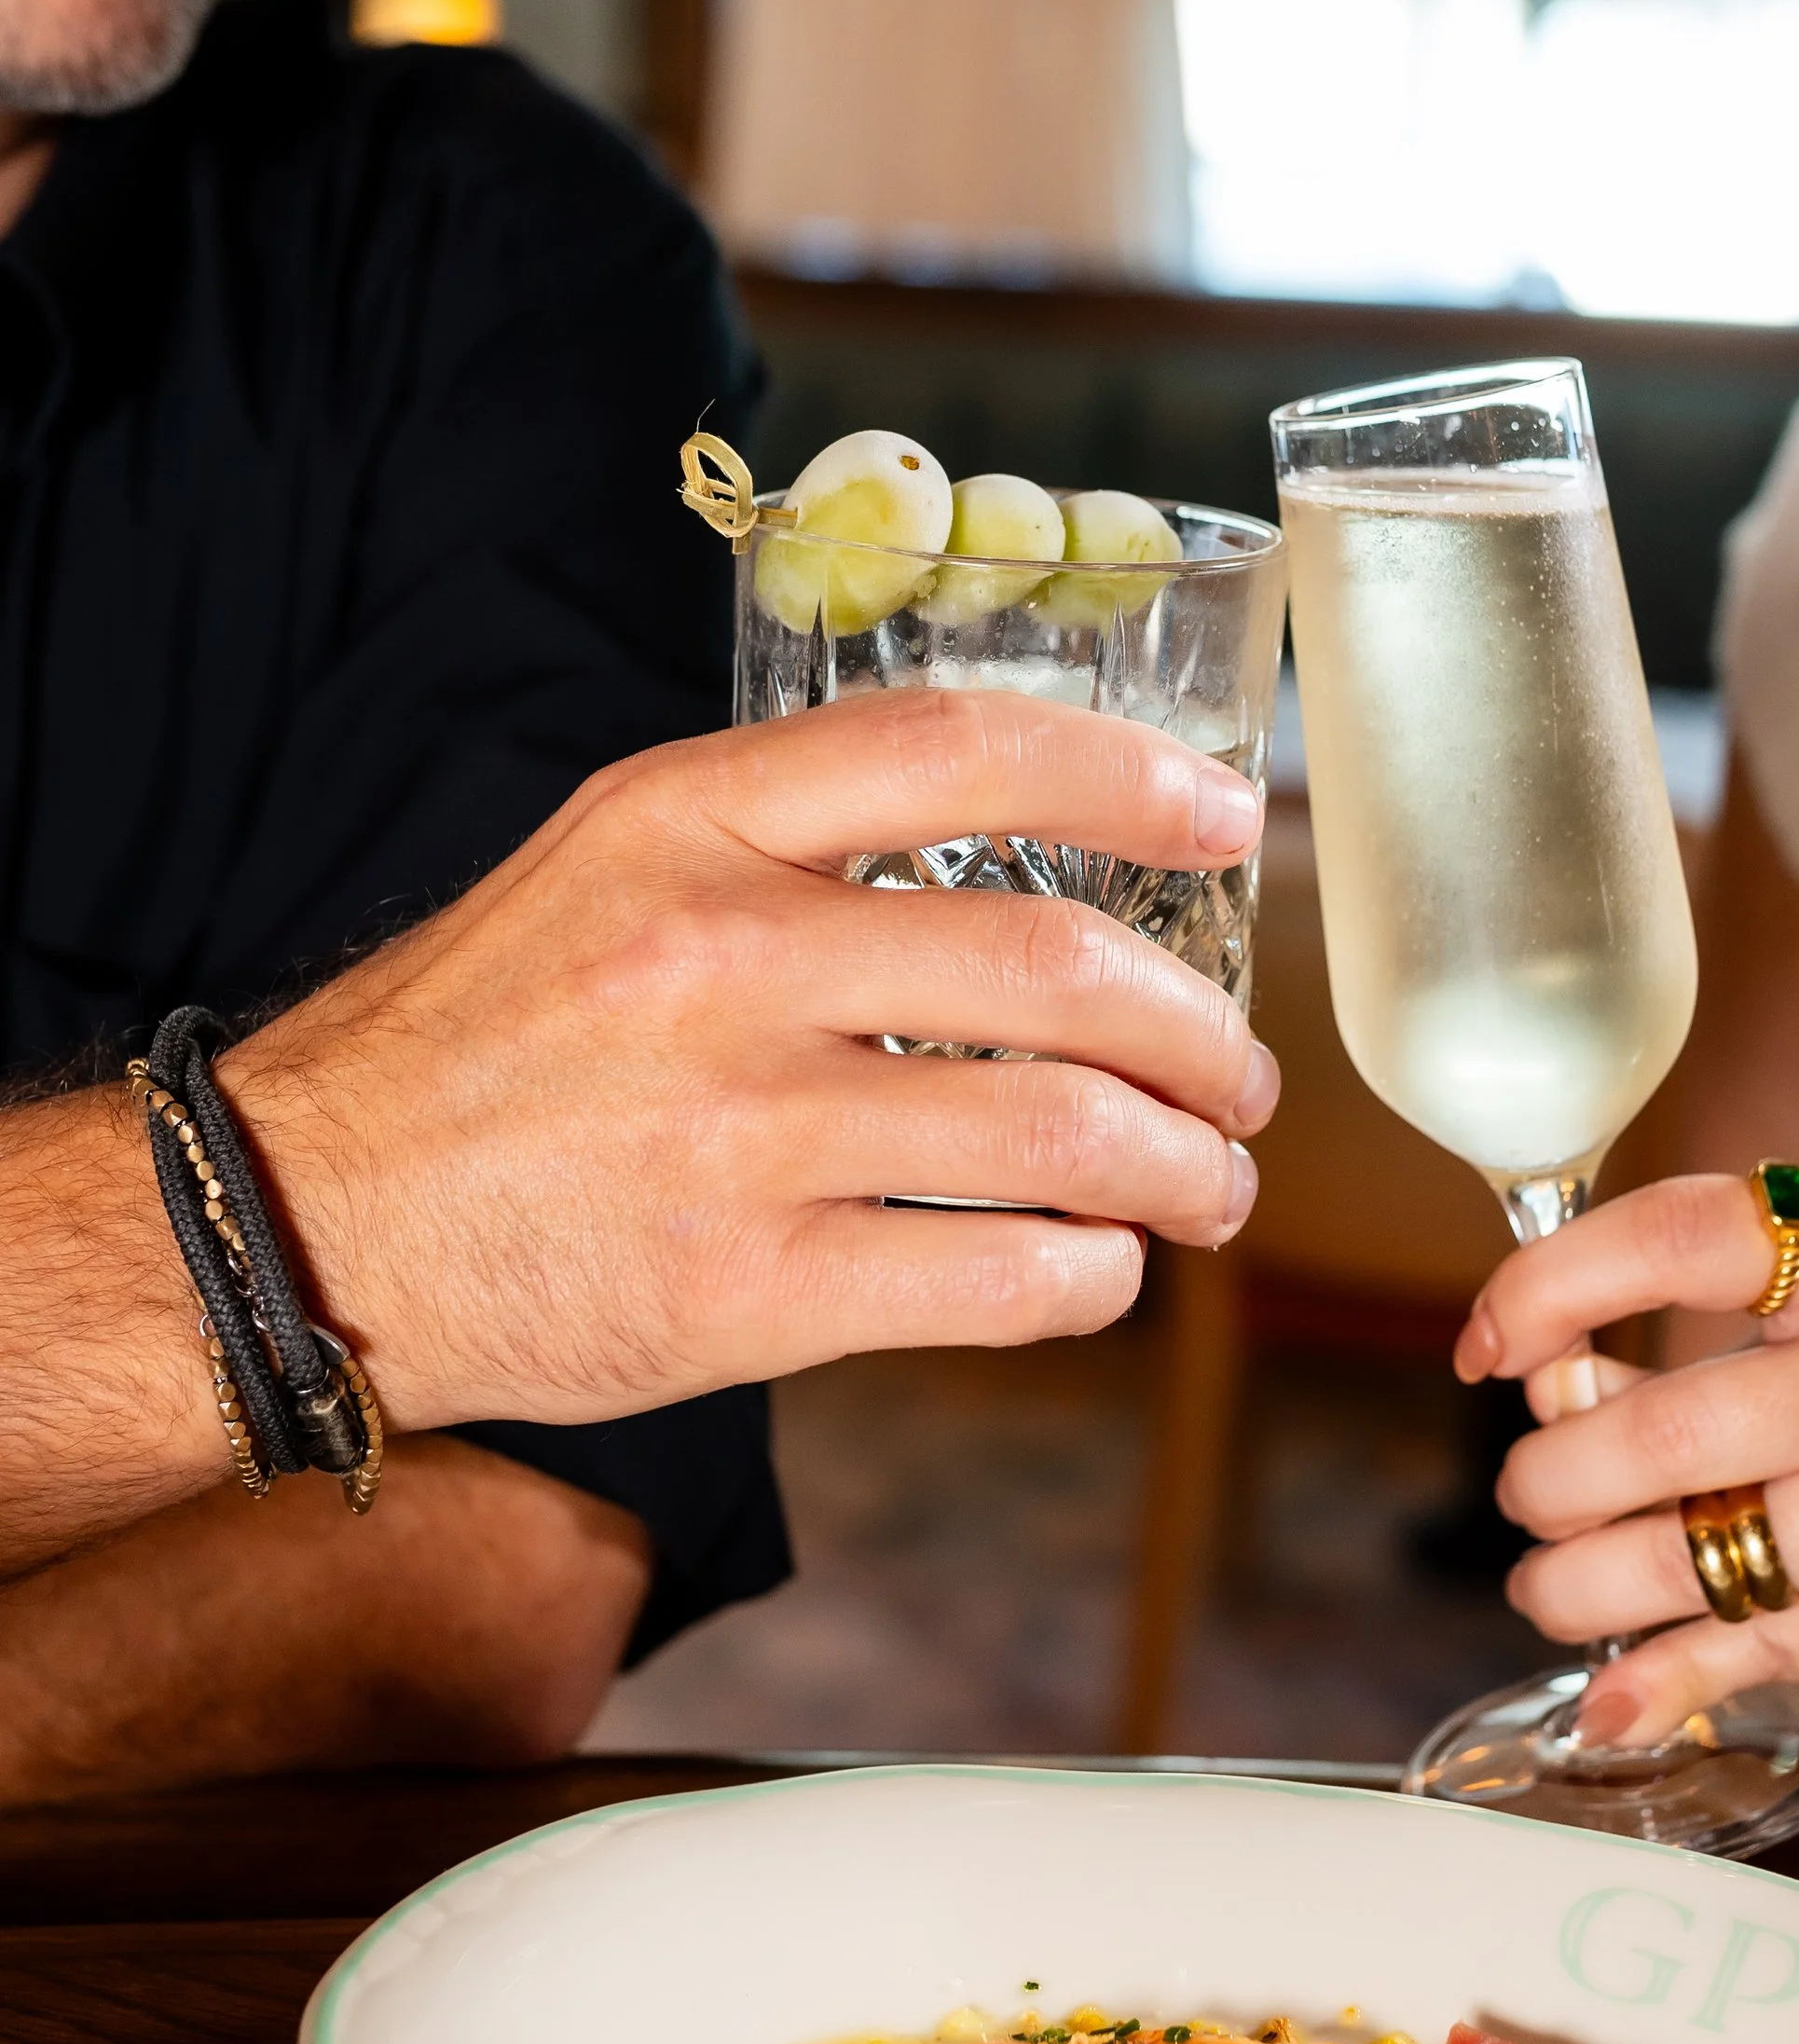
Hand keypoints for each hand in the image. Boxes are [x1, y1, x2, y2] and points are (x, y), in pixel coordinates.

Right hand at [222, 692, 1278, 1433]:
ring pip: (1054, 1137)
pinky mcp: (741, 1292)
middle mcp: (720, 962)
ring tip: (1209, 1187)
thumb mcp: (604, 869)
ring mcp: (735, 1134)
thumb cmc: (483, 1044)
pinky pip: (992, 1280)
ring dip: (1178, 1169)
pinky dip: (1087, 1278)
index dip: (1127, 777)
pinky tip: (1098, 1270)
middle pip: (1051, 968)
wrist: (312, 1224)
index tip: (1228, 816)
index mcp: (688, 823)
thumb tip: (1019, 870)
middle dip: (1197, 1033)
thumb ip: (787, 841)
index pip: (959, 750)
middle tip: (1241, 1079)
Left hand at [1459, 1176, 1798, 1744]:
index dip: (1554, 1283)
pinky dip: (1659, 1678)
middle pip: (1664, 1430)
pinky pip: (1756, 1651)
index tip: (1491, 1342)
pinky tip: (1609, 1693)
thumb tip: (1541, 1381)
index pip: (1683, 1236)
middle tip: (1530, 1494)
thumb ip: (1714, 1323)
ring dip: (1575, 1583)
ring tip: (1550, 1581)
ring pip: (1690, 1554)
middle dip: (1550, 1476)